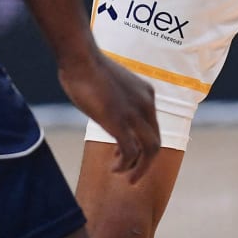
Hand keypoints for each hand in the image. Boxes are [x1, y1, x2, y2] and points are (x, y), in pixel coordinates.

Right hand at [60, 48, 160, 183]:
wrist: (81, 59)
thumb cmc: (87, 68)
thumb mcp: (111, 85)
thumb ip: (116, 99)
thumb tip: (106, 109)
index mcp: (146, 94)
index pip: (153, 128)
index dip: (143, 146)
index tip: (126, 155)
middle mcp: (146, 104)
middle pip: (155, 142)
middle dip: (145, 163)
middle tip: (131, 176)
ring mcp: (134, 113)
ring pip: (149, 150)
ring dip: (139, 169)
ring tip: (124, 178)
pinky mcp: (119, 121)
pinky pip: (130, 151)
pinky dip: (125, 165)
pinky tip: (114, 168)